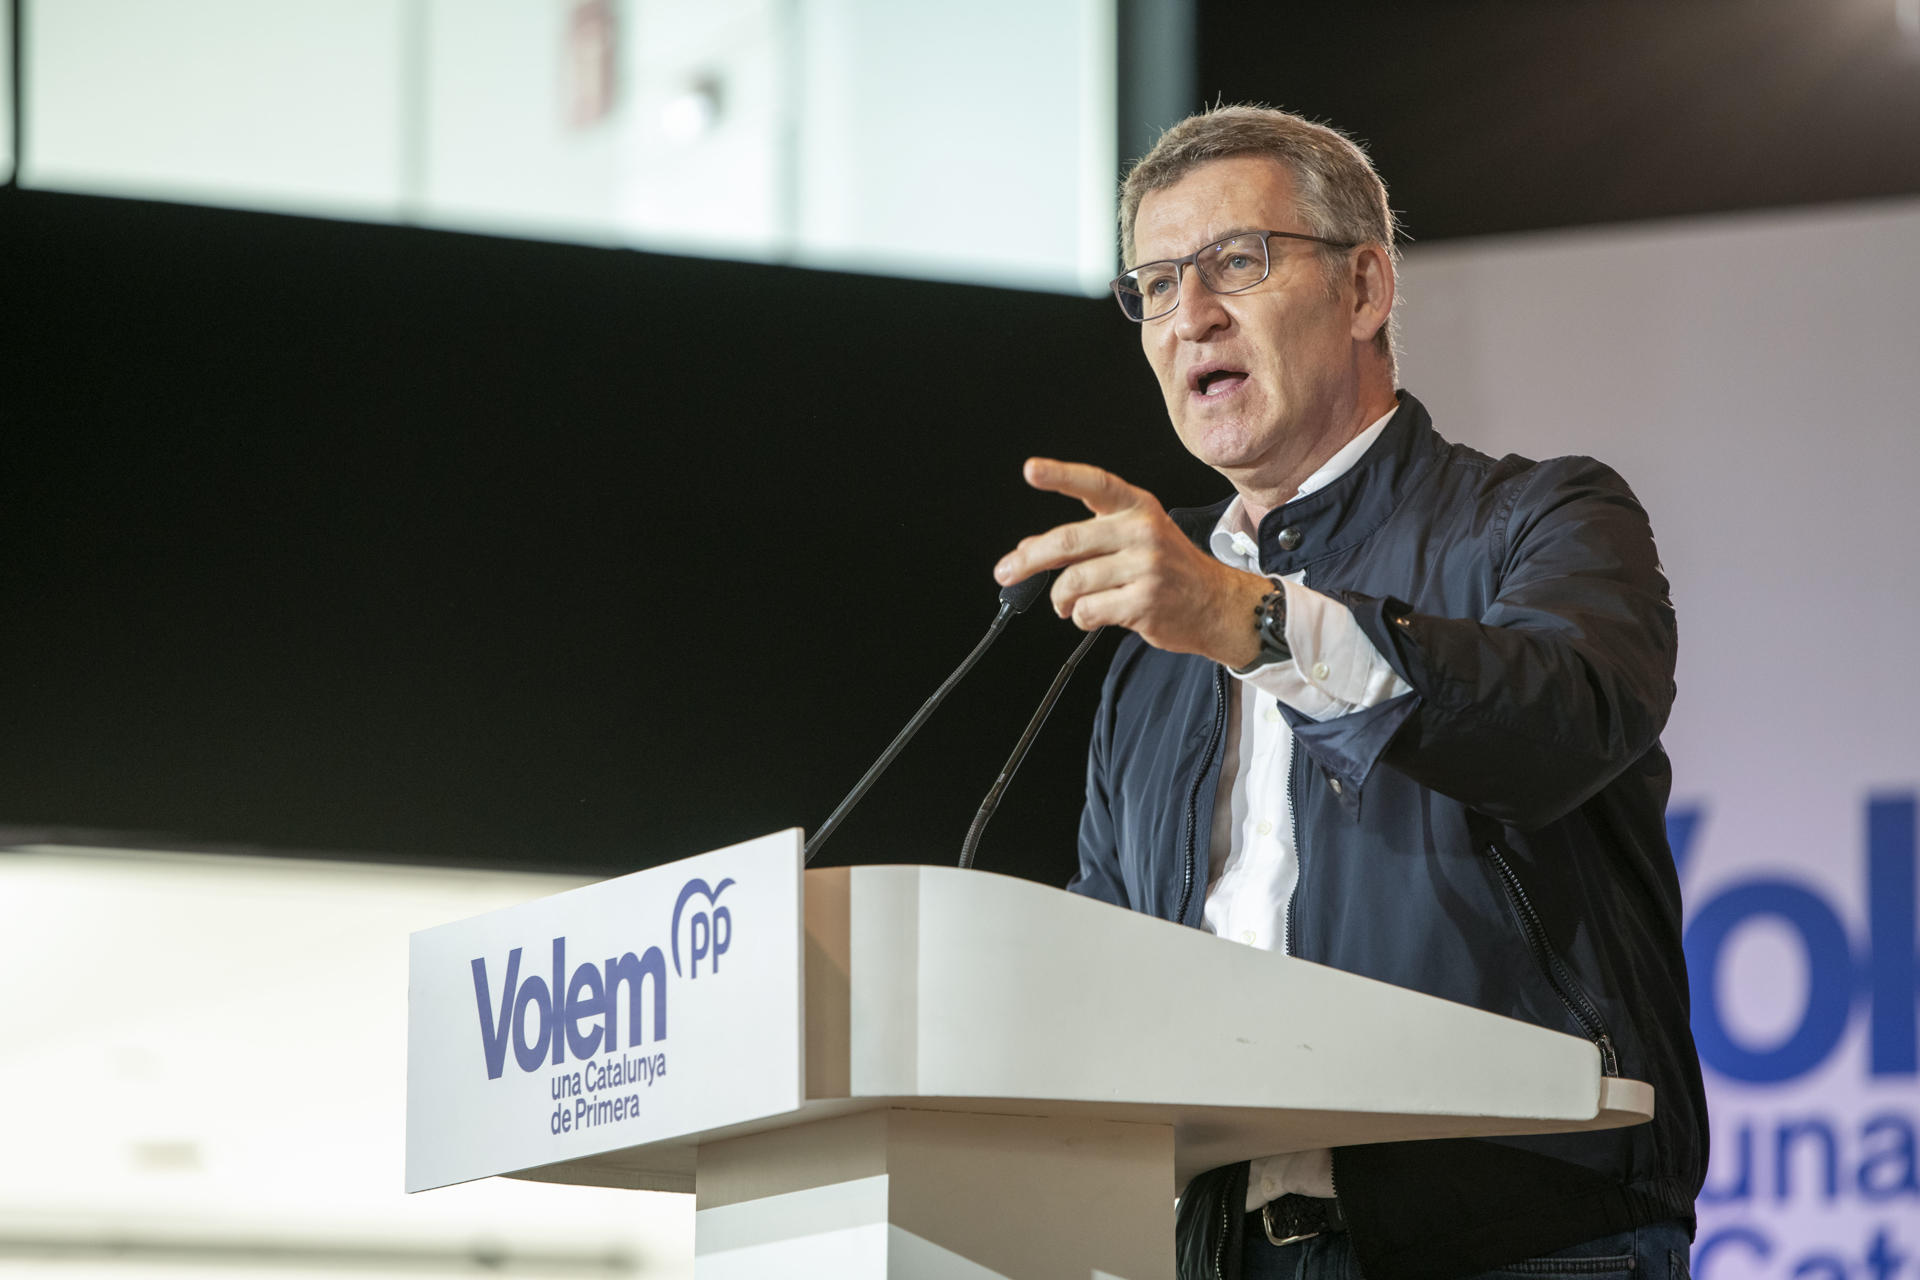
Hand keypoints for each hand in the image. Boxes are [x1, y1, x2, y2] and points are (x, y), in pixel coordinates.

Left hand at [994, 458, 1271, 666]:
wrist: (1218, 605)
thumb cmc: (1171, 571)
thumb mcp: (1137, 540)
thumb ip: (1087, 540)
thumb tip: (1027, 551)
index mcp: (1138, 507)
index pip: (1095, 483)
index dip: (1060, 475)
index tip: (1030, 470)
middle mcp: (1142, 531)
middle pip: (1068, 540)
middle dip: (1029, 559)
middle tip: (1006, 571)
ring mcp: (1145, 566)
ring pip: (1072, 581)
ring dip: (1060, 598)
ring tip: (1065, 603)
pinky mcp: (1144, 601)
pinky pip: (1088, 610)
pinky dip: (1081, 617)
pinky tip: (1093, 615)